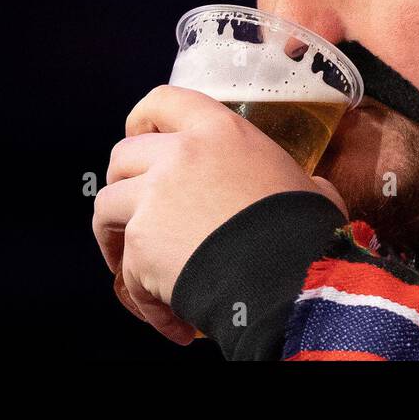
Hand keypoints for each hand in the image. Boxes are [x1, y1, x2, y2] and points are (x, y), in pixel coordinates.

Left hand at [93, 85, 347, 343]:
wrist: (291, 278)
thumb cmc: (306, 233)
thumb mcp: (310, 188)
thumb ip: (296, 179)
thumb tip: (313, 190)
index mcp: (221, 132)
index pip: (164, 101)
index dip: (143, 118)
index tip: (140, 134)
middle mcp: (181, 155)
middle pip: (123, 154)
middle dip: (125, 183)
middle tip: (142, 212)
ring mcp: (154, 197)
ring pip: (105, 207)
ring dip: (116, 237)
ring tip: (140, 267)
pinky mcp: (141, 243)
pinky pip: (125, 271)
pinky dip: (144, 296)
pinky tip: (174, 318)